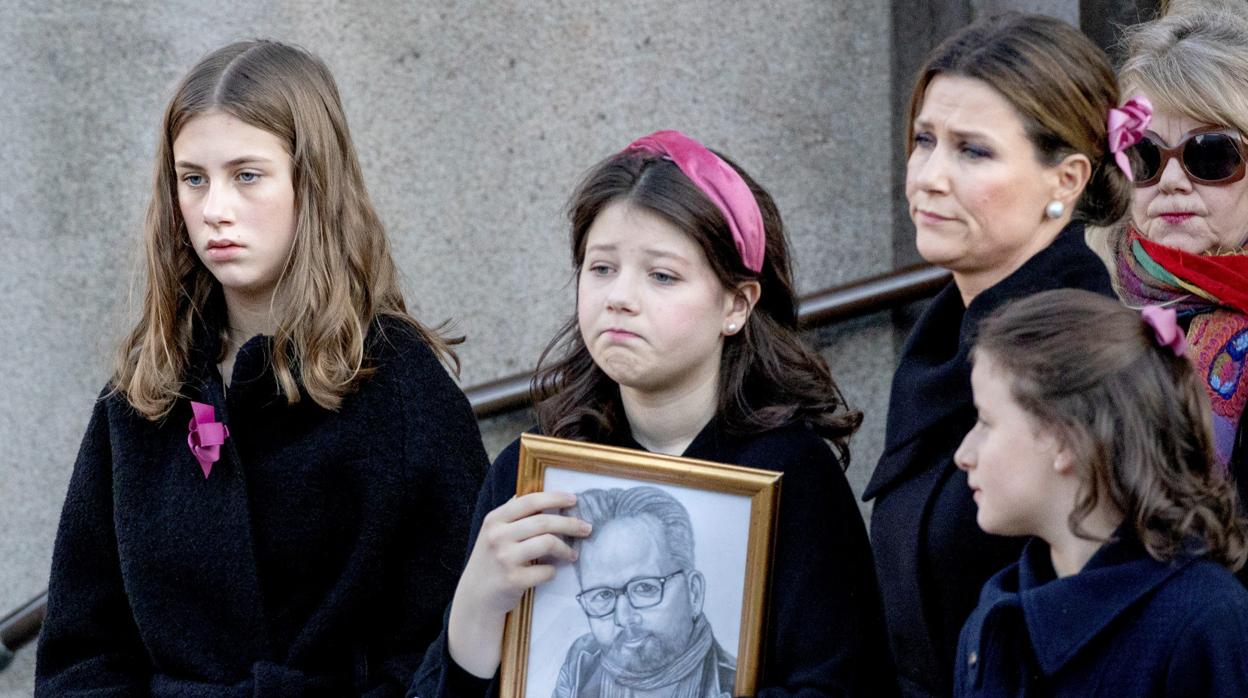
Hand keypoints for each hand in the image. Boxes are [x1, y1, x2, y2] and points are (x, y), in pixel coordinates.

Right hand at [447, 491, 591, 676]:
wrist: (476, 597)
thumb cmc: (490, 562)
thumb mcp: (493, 533)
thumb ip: (513, 516)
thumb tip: (543, 498)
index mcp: (495, 519)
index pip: (530, 500)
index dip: (555, 498)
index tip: (573, 499)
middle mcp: (498, 535)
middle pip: (544, 521)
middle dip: (570, 523)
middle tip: (586, 528)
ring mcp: (505, 558)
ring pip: (548, 543)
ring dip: (566, 549)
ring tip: (573, 554)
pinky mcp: (513, 580)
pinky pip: (546, 571)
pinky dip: (553, 571)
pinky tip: (552, 572)